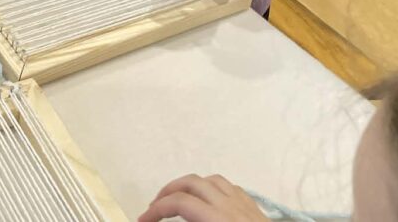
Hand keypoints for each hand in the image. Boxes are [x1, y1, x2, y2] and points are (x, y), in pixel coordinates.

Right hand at [139, 174, 266, 221]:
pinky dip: (211, 189)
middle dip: (168, 192)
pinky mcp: (255, 209)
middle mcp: (231, 205)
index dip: (156, 210)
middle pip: (192, 183)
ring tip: (178, 200)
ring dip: (189, 186)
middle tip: (154, 208)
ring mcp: (245, 204)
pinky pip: (229, 187)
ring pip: (211, 180)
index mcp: (218, 219)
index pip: (179, 203)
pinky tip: (207, 202)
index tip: (142, 220)